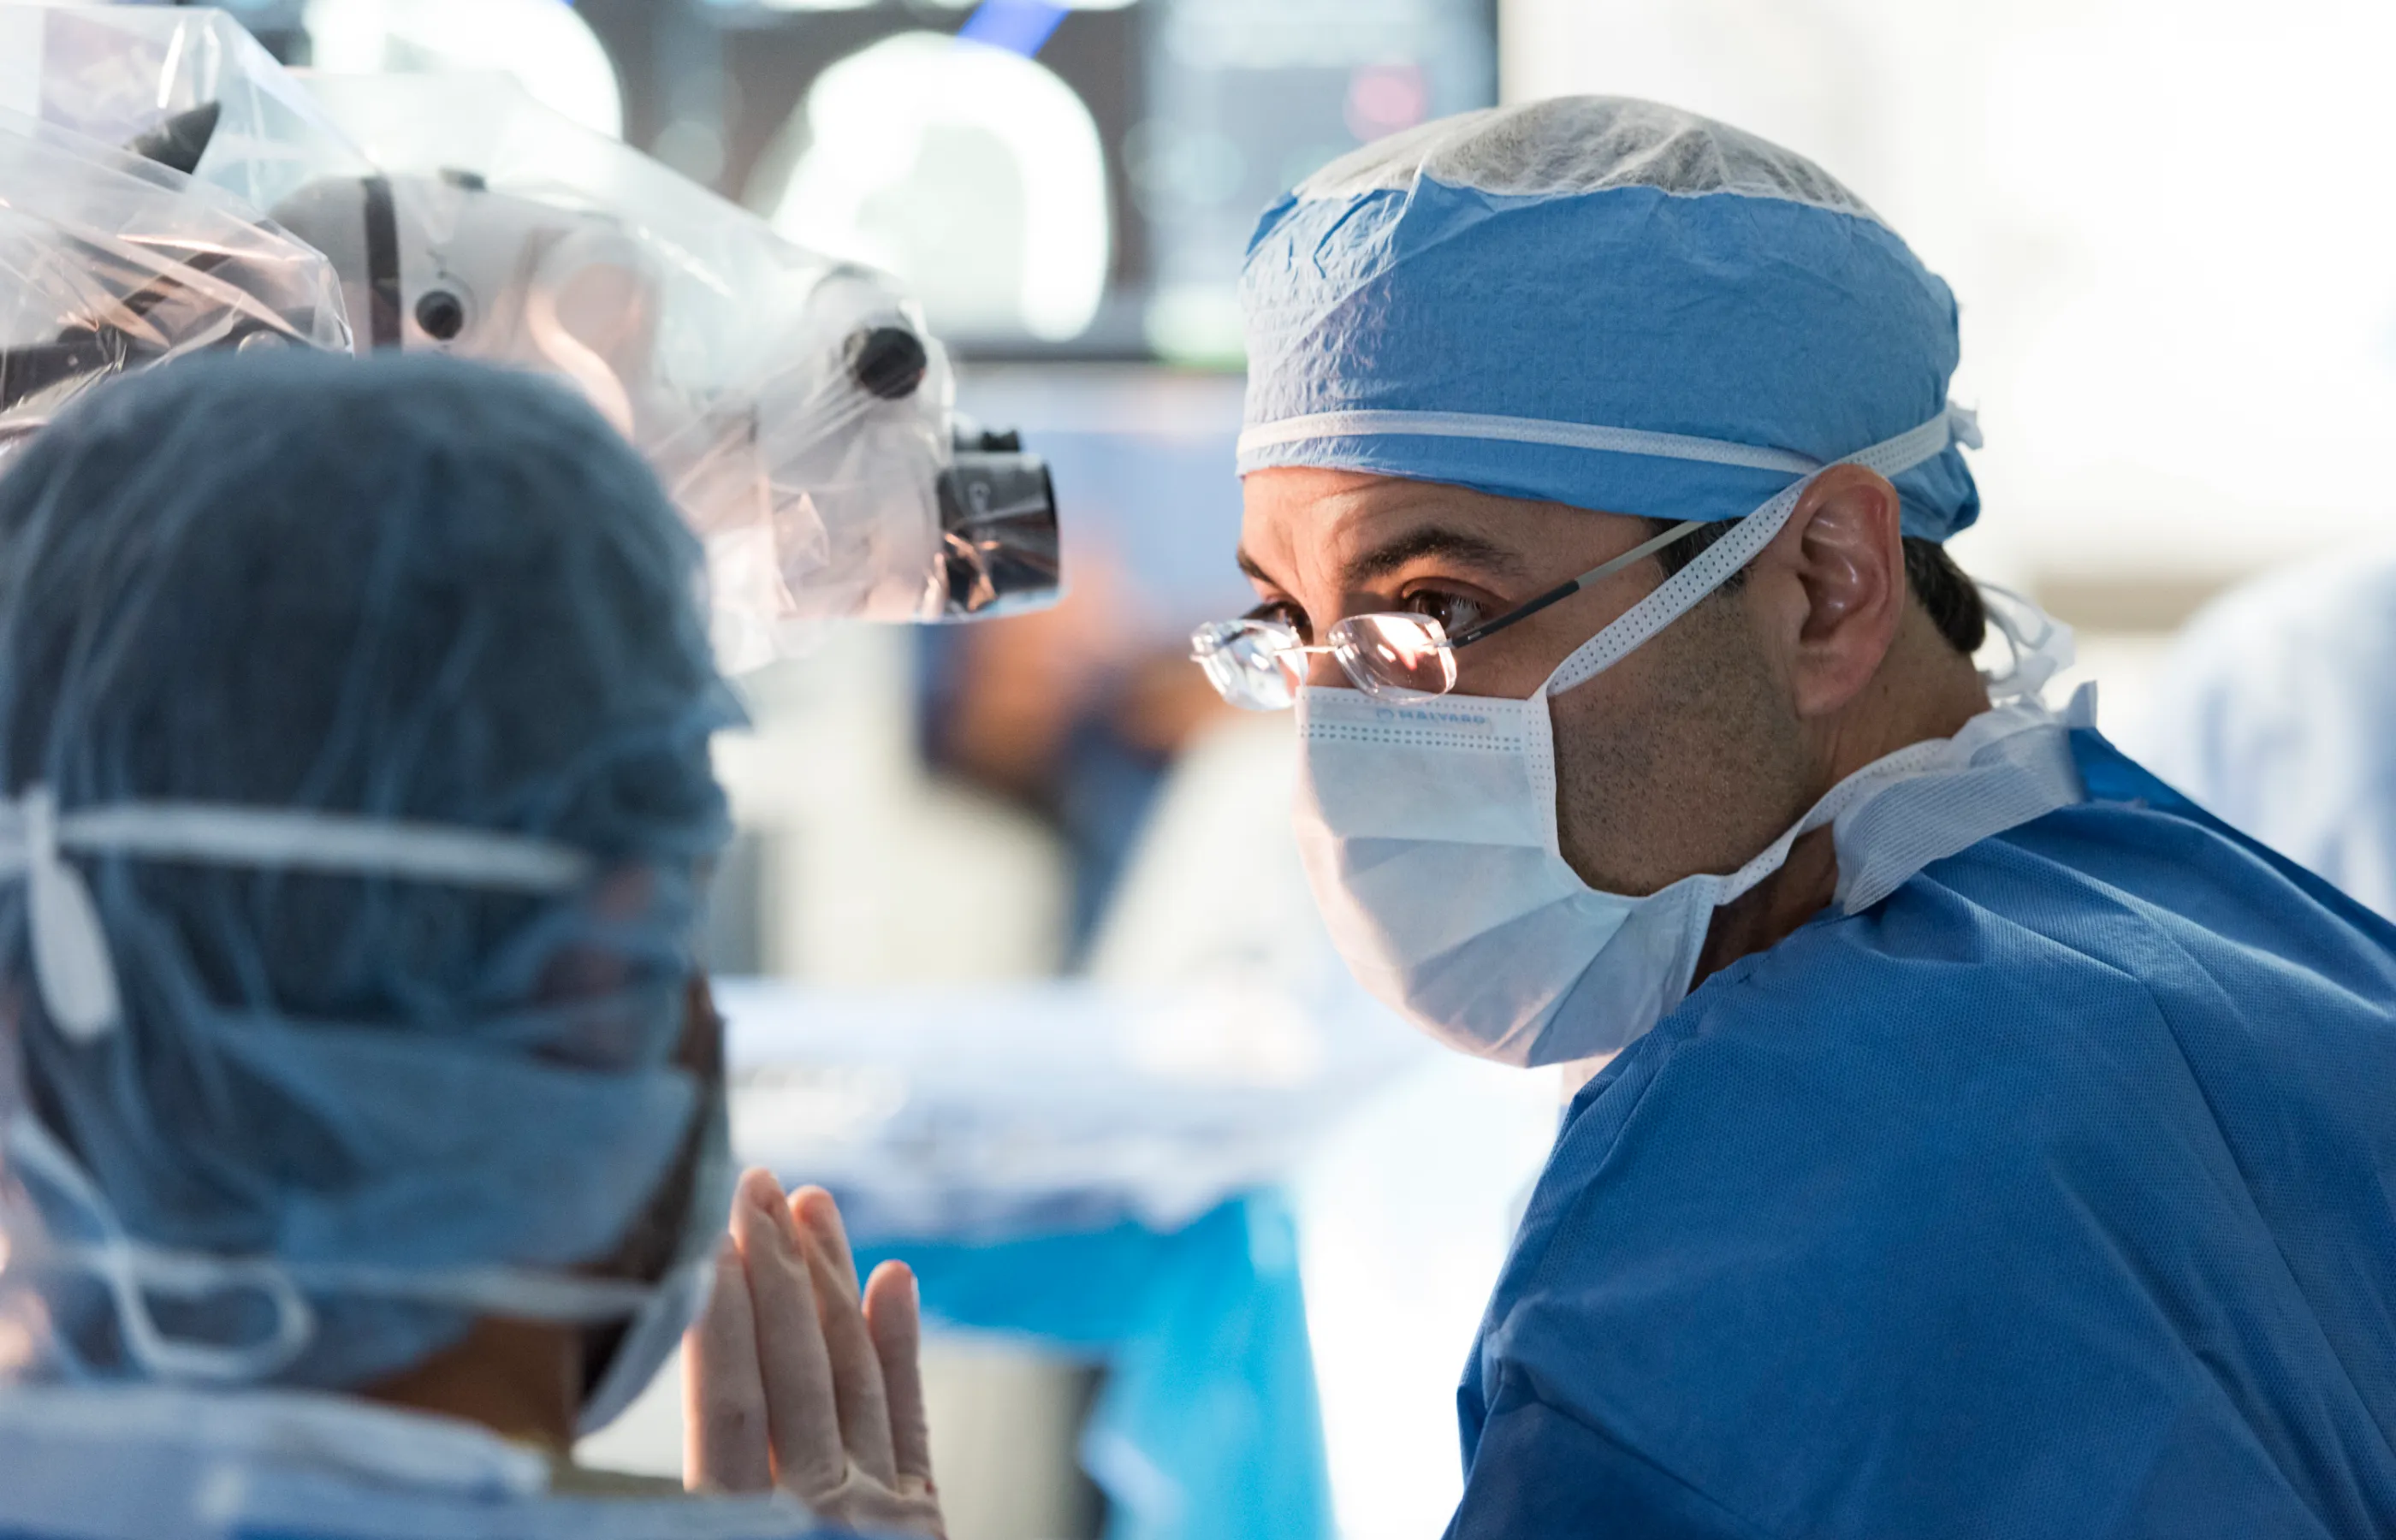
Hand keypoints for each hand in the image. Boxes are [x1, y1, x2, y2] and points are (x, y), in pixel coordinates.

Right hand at [686, 1167, 942, 1537]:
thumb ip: (703, 1502)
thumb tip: (658, 1414)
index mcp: (746, 1530)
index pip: (728, 1407)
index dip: (721, 1320)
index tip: (710, 1239)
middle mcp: (823, 1514)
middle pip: (795, 1369)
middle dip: (774, 1269)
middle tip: (756, 1183)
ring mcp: (880, 1513)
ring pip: (851, 1373)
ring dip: (830, 1281)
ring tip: (811, 1202)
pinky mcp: (922, 1522)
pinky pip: (908, 1418)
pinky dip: (898, 1346)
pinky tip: (893, 1277)